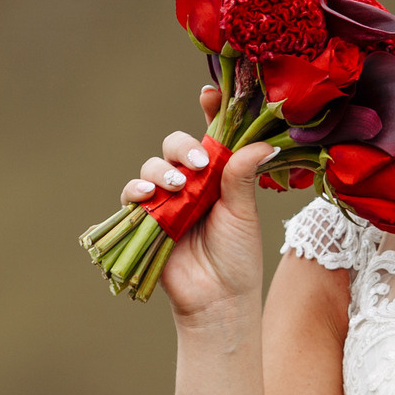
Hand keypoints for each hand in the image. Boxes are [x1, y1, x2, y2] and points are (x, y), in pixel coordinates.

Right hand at [118, 84, 274, 321]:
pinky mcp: (146, 220)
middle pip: (175, 145)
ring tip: (178, 186)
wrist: (217, 300)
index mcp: (219, 177)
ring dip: (161, 170)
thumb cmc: (237, 258)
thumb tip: (263, 141)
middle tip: (199, 164)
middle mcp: (191, 183)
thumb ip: (243, 176)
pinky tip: (148, 195)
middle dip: (182, 147)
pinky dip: (136, 189)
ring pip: (152, 166)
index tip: (208, 94)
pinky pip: (132, 195)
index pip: (212, 135)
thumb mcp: (244, 213)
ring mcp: (167, 200)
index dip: (209, 110)